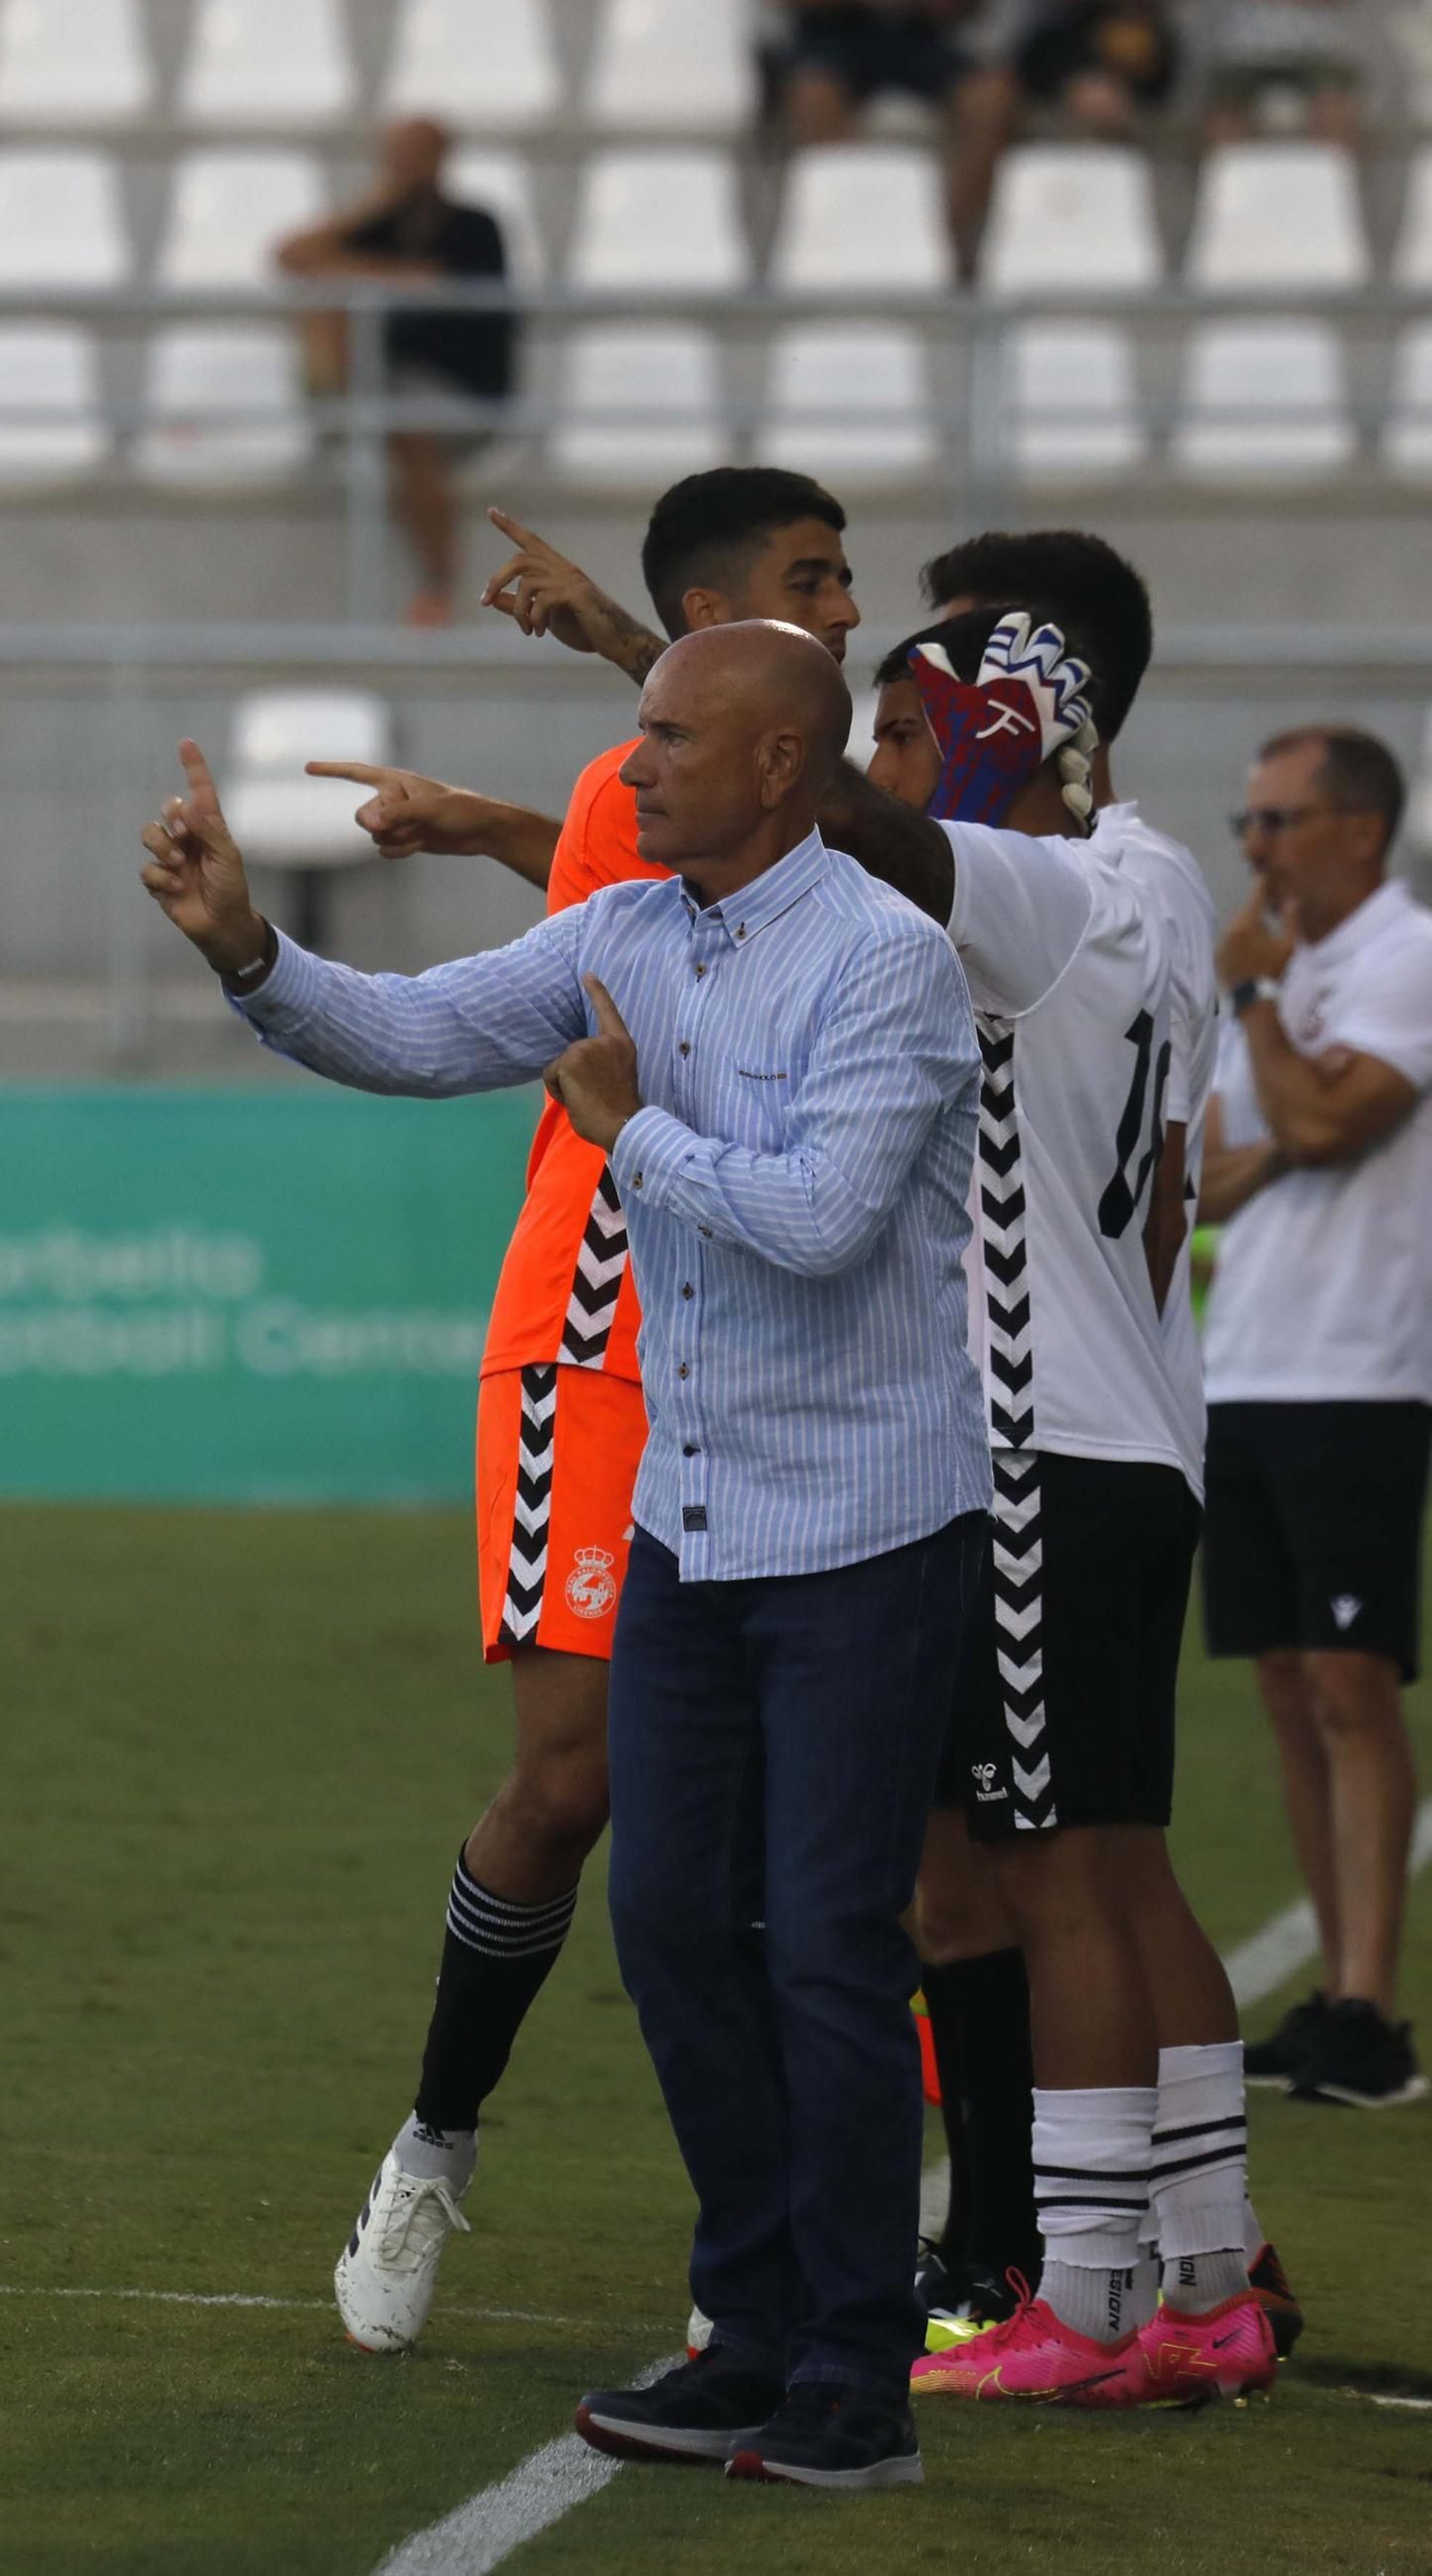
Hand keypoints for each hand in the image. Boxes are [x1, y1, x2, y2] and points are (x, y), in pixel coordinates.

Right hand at [139, 739, 267, 973]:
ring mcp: (171, 857)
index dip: (193, 768)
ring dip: (162, 846)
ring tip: (178, 864)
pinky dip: (160, 877)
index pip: (200, 793)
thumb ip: (210, 830)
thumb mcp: (227, 857)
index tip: (186, 743)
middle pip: (167, 809)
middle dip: (172, 816)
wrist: (223, 924)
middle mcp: (187, 838)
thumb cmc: (231, 889)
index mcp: (208, 828)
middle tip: (184, 834)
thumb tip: (189, 805)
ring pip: (149, 833)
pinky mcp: (158, 879)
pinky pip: (147, 868)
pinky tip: (176, 889)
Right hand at [304, 760, 504, 858]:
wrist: (481, 830)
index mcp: (395, 781)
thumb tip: (371, 824)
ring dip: (396, 839)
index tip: (306, 767)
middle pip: (362, 817)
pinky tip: (421, 844)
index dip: (331, 770)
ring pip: (374, 837)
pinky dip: (400, 851)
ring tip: (422, 832)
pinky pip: (385, 850)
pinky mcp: (404, 838)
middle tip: (410, 822)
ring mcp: (397, 820)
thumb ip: (397, 814)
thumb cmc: (460, 810)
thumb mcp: (429, 809)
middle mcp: (391, 799)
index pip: (356, 772)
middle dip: (381, 825)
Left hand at [482, 507, 664, 680]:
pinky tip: (540, 631)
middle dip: (497, 580)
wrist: (616, 640)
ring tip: (528, 630)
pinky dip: (535, 618)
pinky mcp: (577, 594)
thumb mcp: (544, 617)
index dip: (510, 527)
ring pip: (527, 583)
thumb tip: (493, 598)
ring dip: (519, 611)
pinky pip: (543, 600)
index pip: (530, 541)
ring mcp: (571, 579)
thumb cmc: (583, 628)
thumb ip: (519, 606)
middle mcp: (562, 569)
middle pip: (520, 560)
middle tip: (485, 601)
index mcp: (556, 570)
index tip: (492, 512)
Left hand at [543, 974, 640, 1151]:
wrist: (622, 1124)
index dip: (597, 992)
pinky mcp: (569, 1061)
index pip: (608, 1012)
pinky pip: (551, 1075)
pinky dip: (557, 1091)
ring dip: (566, 1084)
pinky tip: (576, 1099)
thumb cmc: (621, 1109)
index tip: (588, 974)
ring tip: (586, 1099)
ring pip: (561, 1065)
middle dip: (576, 1074)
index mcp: (622, 1044)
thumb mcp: (618, 1075)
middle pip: (574, 1051)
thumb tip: (580, 1069)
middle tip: (594, 1095)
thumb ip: (604, 1062)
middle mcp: (604, 1041)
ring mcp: (585, 1048)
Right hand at [910, 612, 1094, 827]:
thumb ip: (934, 670)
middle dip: (1050, 637)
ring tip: (1074, 666)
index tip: (1021, 617)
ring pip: (1073, 672)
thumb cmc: (958, 735)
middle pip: (1048, 644)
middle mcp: (1027, 679)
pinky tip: (1078, 703)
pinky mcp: (1059, 726)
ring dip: (1074, 668)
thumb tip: (920, 648)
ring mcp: (1047, 702)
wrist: (981, 772)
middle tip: (1051, 635)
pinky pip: (1080, 709)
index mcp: (999, 670)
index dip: (1015, 624)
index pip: (1009, 636)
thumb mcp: (940, 699)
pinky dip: (1080, 705)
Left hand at [1217, 878, 1294, 989]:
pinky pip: (1230, 941)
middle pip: (1245, 912)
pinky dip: (1239, 940)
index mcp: (1246, 924)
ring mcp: (1221, 944)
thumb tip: (1292, 900)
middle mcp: (1229, 930)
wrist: (1253, 1000)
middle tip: (1268, 907)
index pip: (1255, 898)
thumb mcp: (1287, 945)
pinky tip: (1250, 947)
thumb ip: (1289, 920)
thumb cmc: (1273, 971)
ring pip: (1237, 927)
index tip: (1265, 874)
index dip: (1262, 885)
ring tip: (1261, 932)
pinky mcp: (1218, 957)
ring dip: (1248, 926)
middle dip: (1257, 909)